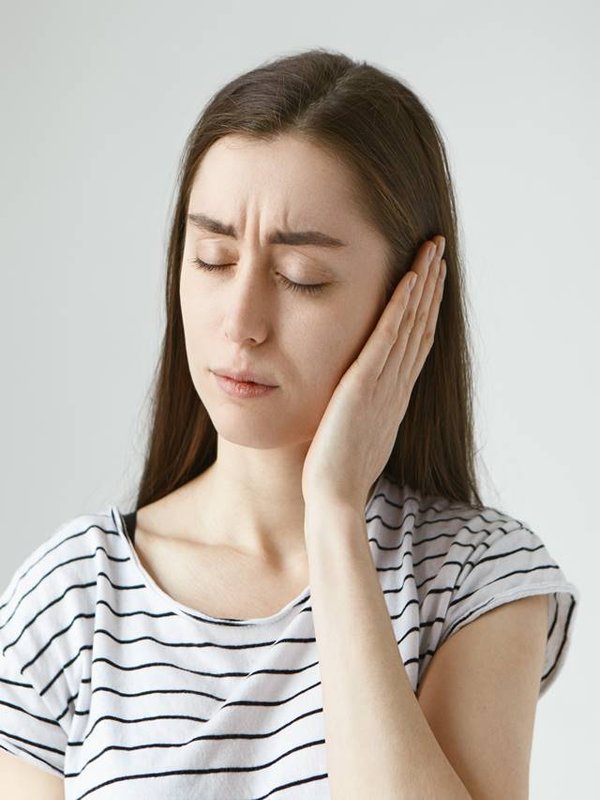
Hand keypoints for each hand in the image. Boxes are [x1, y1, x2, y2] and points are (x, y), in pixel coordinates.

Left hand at [301, 235, 446, 511]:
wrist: (334, 496)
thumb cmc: (338, 472)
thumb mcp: (358, 433)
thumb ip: (364, 410)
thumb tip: (358, 400)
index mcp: (395, 395)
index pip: (416, 341)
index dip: (426, 307)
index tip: (430, 277)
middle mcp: (397, 384)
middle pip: (421, 325)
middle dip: (431, 285)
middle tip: (438, 248)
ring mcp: (384, 383)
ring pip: (411, 324)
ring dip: (422, 285)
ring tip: (431, 250)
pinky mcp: (364, 384)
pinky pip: (388, 338)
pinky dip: (400, 307)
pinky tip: (408, 279)